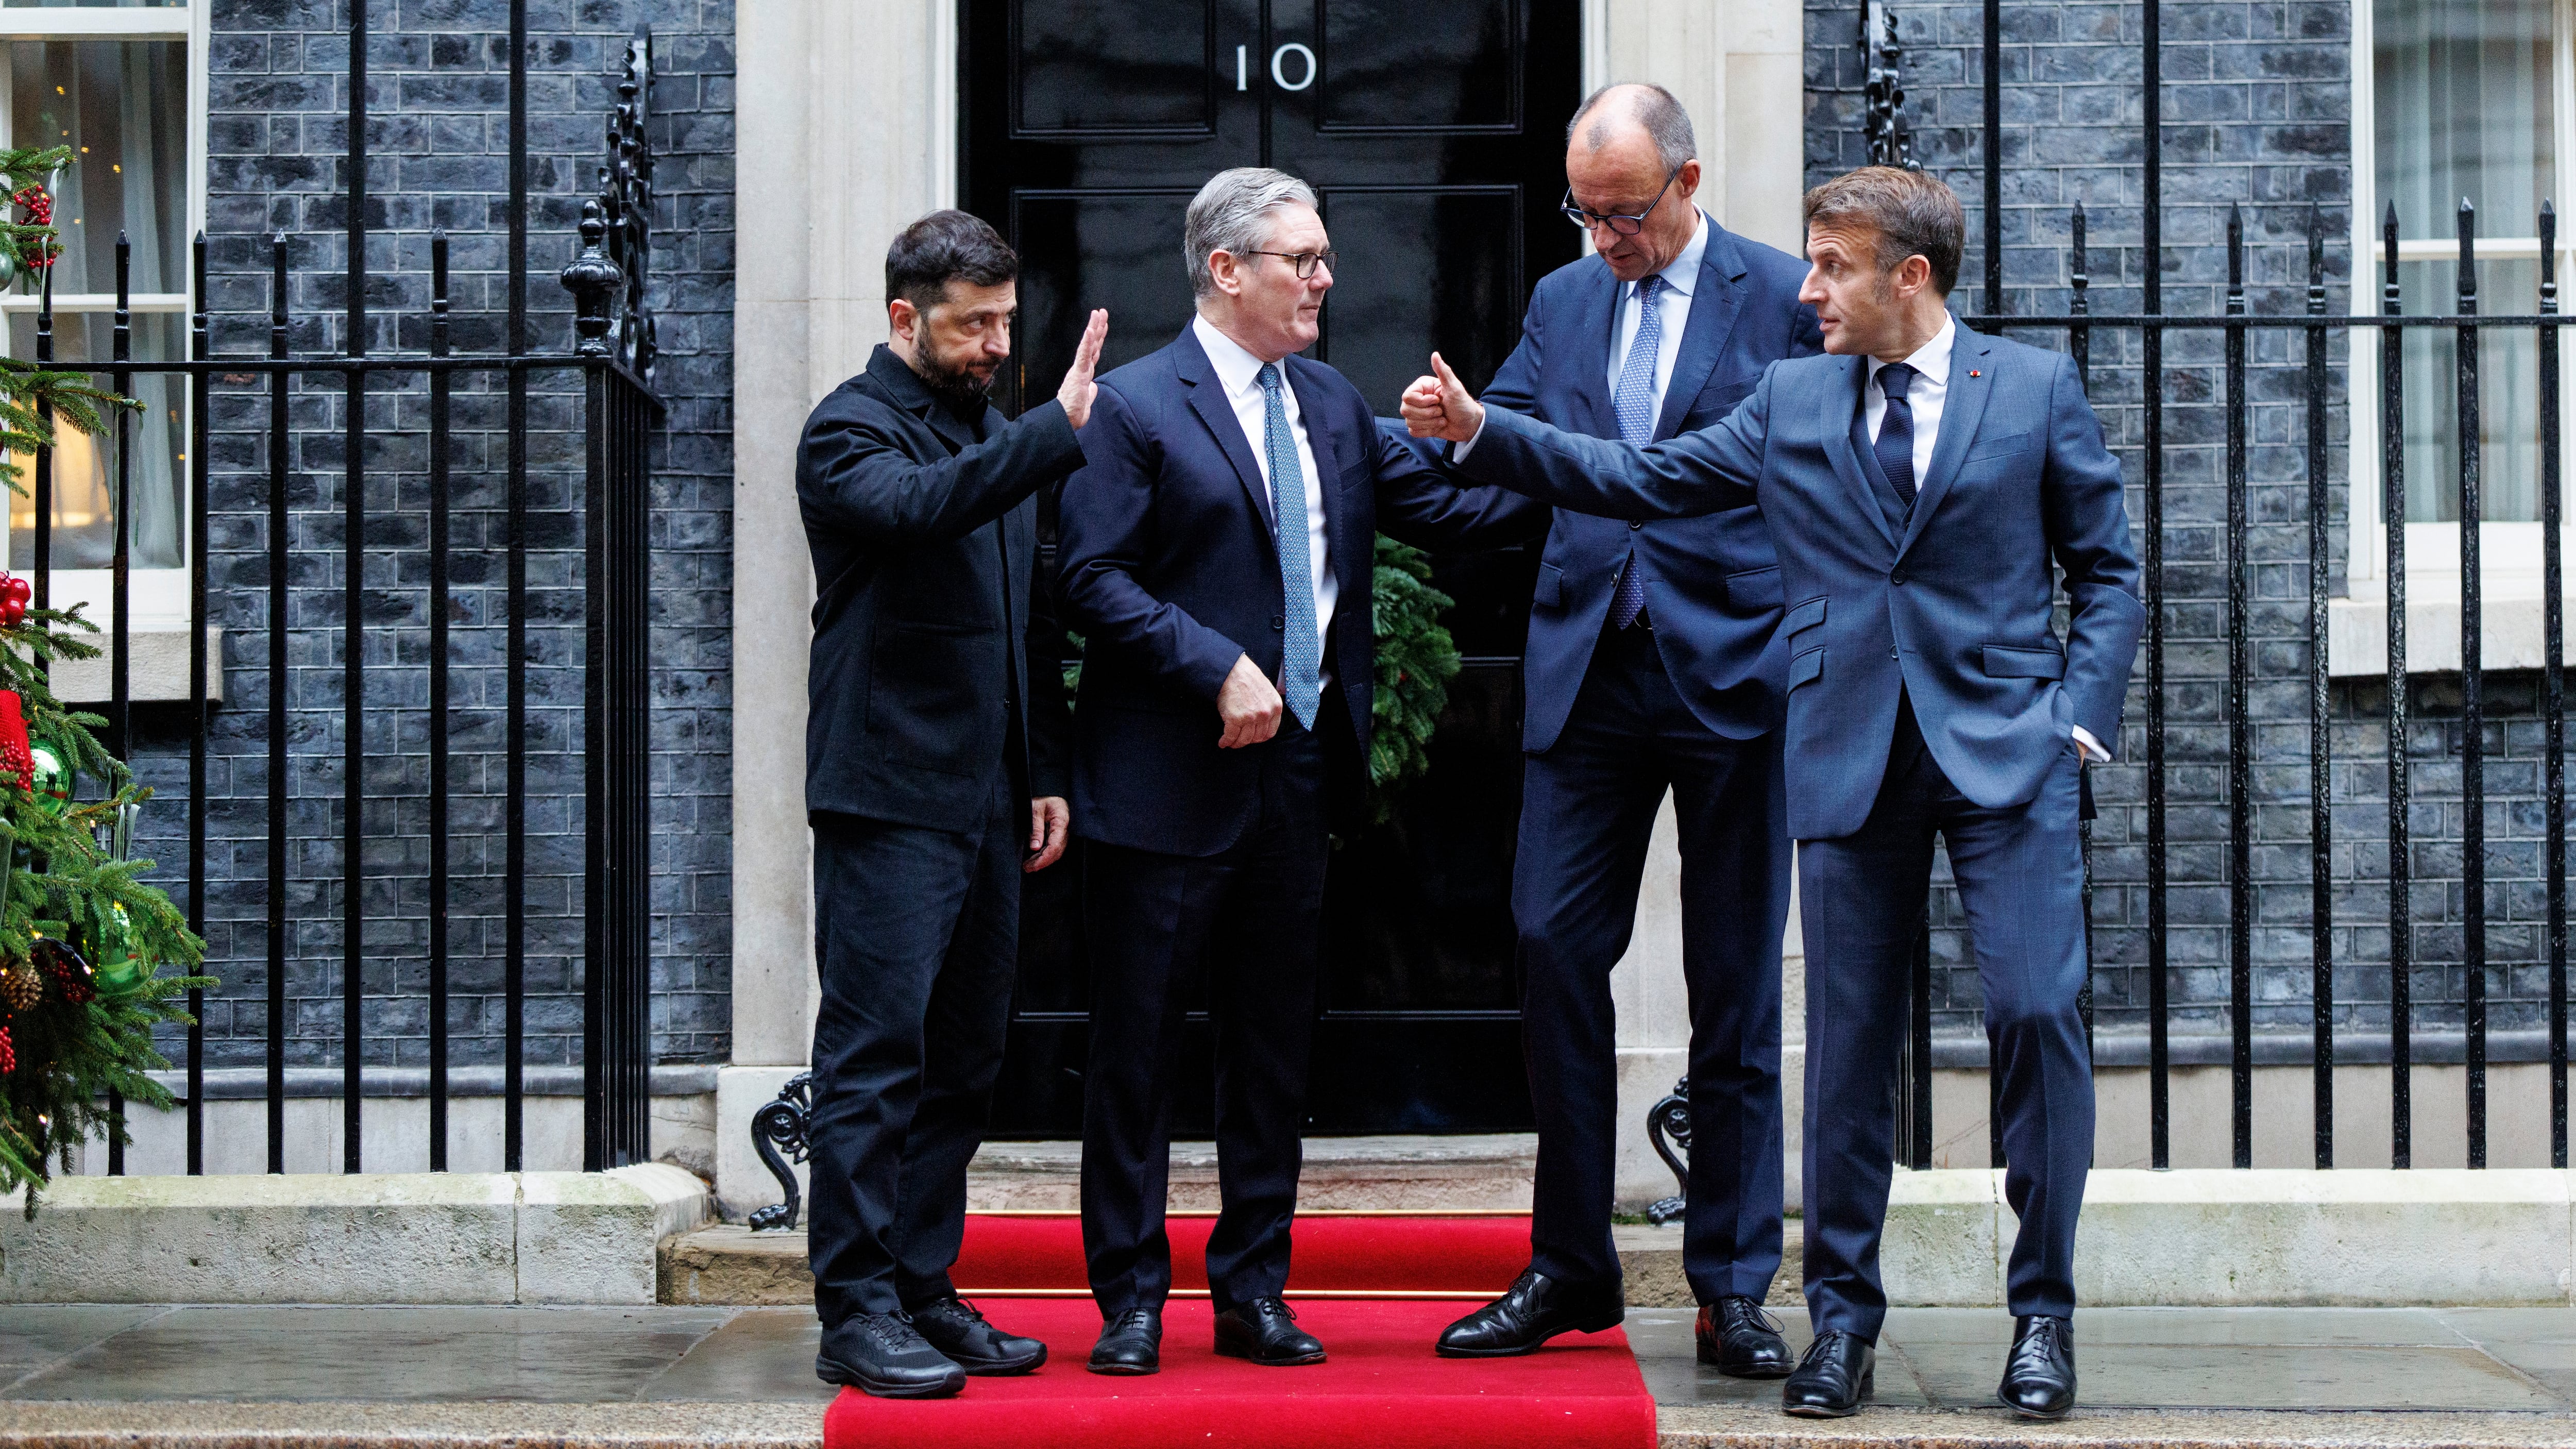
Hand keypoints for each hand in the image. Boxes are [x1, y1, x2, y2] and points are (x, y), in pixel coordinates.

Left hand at [1025, 796, 1069, 872]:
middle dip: (1042, 863)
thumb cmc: (1043, 797)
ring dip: (1042, 860)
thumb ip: (1036, 828)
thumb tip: (1035, 847)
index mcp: (1061, 822)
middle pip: (1056, 852)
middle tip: (1027, 868)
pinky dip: (1044, 855)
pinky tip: (1035, 859)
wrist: (1050, 790)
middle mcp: (1065, 829)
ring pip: (1055, 852)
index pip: (1055, 846)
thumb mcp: (1035, 810)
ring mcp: (1063, 832)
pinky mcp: (1058, 834)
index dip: (1044, 858)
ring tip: (1028, 866)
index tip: (1033, 865)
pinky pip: (1053, 847)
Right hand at [1059, 309, 1109, 428]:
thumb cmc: (1072, 414)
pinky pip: (1083, 355)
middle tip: (1102, 311)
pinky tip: (1089, 330)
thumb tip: (1093, 388)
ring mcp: (1079, 370)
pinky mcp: (1077, 374)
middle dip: (1097, 327)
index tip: (1102, 326)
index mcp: (1083, 374)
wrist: (1063, 422)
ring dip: (1093, 328)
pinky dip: (1087, 343)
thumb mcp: (1086, 402)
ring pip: (1088, 345)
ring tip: (1097, 313)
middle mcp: (1081, 369)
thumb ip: (1090, 393)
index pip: (1093, 353)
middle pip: (1092, 344)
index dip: (1098, 339)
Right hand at [1216, 653, 1282, 748]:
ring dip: (1236, 743)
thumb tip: (1262, 720)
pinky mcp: (1235, 719)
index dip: (1260, 737)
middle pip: (1257, 738)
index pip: (1270, 732)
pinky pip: (1231, 736)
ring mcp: (1250, 717)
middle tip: (1239, 740)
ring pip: (1244, 740)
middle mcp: (1265, 714)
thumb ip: (1267, 705)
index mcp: (1275, 707)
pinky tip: (1222, 742)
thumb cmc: (1246, 677)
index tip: (1252, 738)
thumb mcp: (1266, 690)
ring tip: (1230, 742)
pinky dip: (1225, 741)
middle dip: (1247, 741)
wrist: (1231, 669)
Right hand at [1400, 351, 1482, 442]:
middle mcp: (1418, 399)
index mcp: (1423, 388)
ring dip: (1429, 424)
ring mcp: (1418, 413)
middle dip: (1427, 414)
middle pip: (1406, 410)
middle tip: (1441, 411)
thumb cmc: (1463, 405)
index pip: (1407, 397)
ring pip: (1410, 422)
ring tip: (1441, 419)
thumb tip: (1435, 355)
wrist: (1469, 425)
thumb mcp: (1454, 387)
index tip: (1437, 400)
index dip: (1422, 402)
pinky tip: (1437, 426)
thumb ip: (1443, 371)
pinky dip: (1427, 431)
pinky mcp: (1420, 426)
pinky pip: (1413, 431)